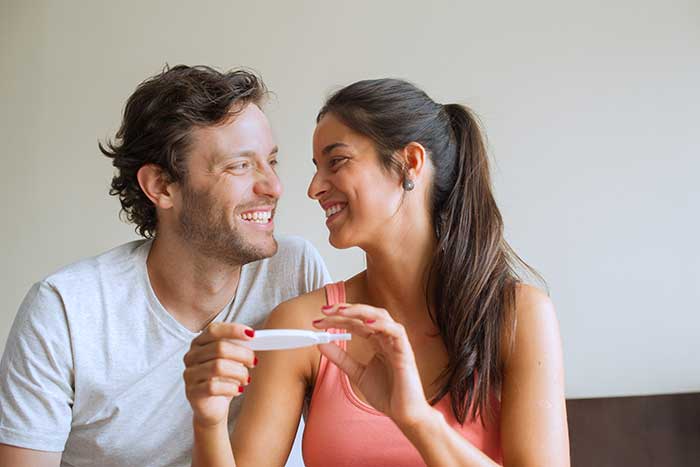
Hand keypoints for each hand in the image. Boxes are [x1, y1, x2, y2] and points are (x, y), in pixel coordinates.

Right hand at [183, 323, 256, 427]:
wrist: (212, 407)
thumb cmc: (223, 379)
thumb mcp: (231, 360)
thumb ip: (238, 347)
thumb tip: (253, 337)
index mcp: (200, 343)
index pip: (214, 330)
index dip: (233, 330)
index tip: (252, 335)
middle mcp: (191, 356)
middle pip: (219, 348)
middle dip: (242, 354)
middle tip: (254, 361)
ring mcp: (189, 374)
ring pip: (218, 367)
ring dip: (239, 372)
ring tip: (246, 379)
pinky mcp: (192, 392)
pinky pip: (213, 387)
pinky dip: (231, 388)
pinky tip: (238, 390)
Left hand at [312, 304, 431, 427]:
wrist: (405, 415)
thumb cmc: (388, 395)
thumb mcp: (357, 373)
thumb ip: (340, 358)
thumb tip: (321, 343)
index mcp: (378, 342)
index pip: (356, 323)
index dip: (337, 319)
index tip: (318, 322)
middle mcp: (387, 338)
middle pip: (366, 314)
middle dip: (345, 310)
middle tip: (324, 311)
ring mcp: (397, 343)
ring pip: (381, 316)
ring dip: (360, 311)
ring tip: (341, 311)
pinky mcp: (406, 352)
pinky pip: (396, 331)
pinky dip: (382, 324)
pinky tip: (366, 322)